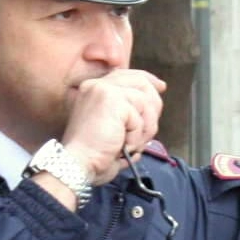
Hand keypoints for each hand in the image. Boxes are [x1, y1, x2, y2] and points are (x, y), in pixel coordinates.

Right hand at [62, 69, 165, 185]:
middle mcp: (97, 85)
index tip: (161, 87)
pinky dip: (137, 136)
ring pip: (145, 101)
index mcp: (94, 90)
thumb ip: (128, 116)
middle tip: (150, 128)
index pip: (127, 75)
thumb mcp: (111, 130)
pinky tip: (125, 146)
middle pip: (140, 82)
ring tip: (133, 145)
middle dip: (153, 105)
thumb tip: (152, 110)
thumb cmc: (92, 156)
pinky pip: (140, 117)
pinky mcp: (112, 101)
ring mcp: (104, 90)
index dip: (147, 80)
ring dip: (146, 128)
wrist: (77, 164)